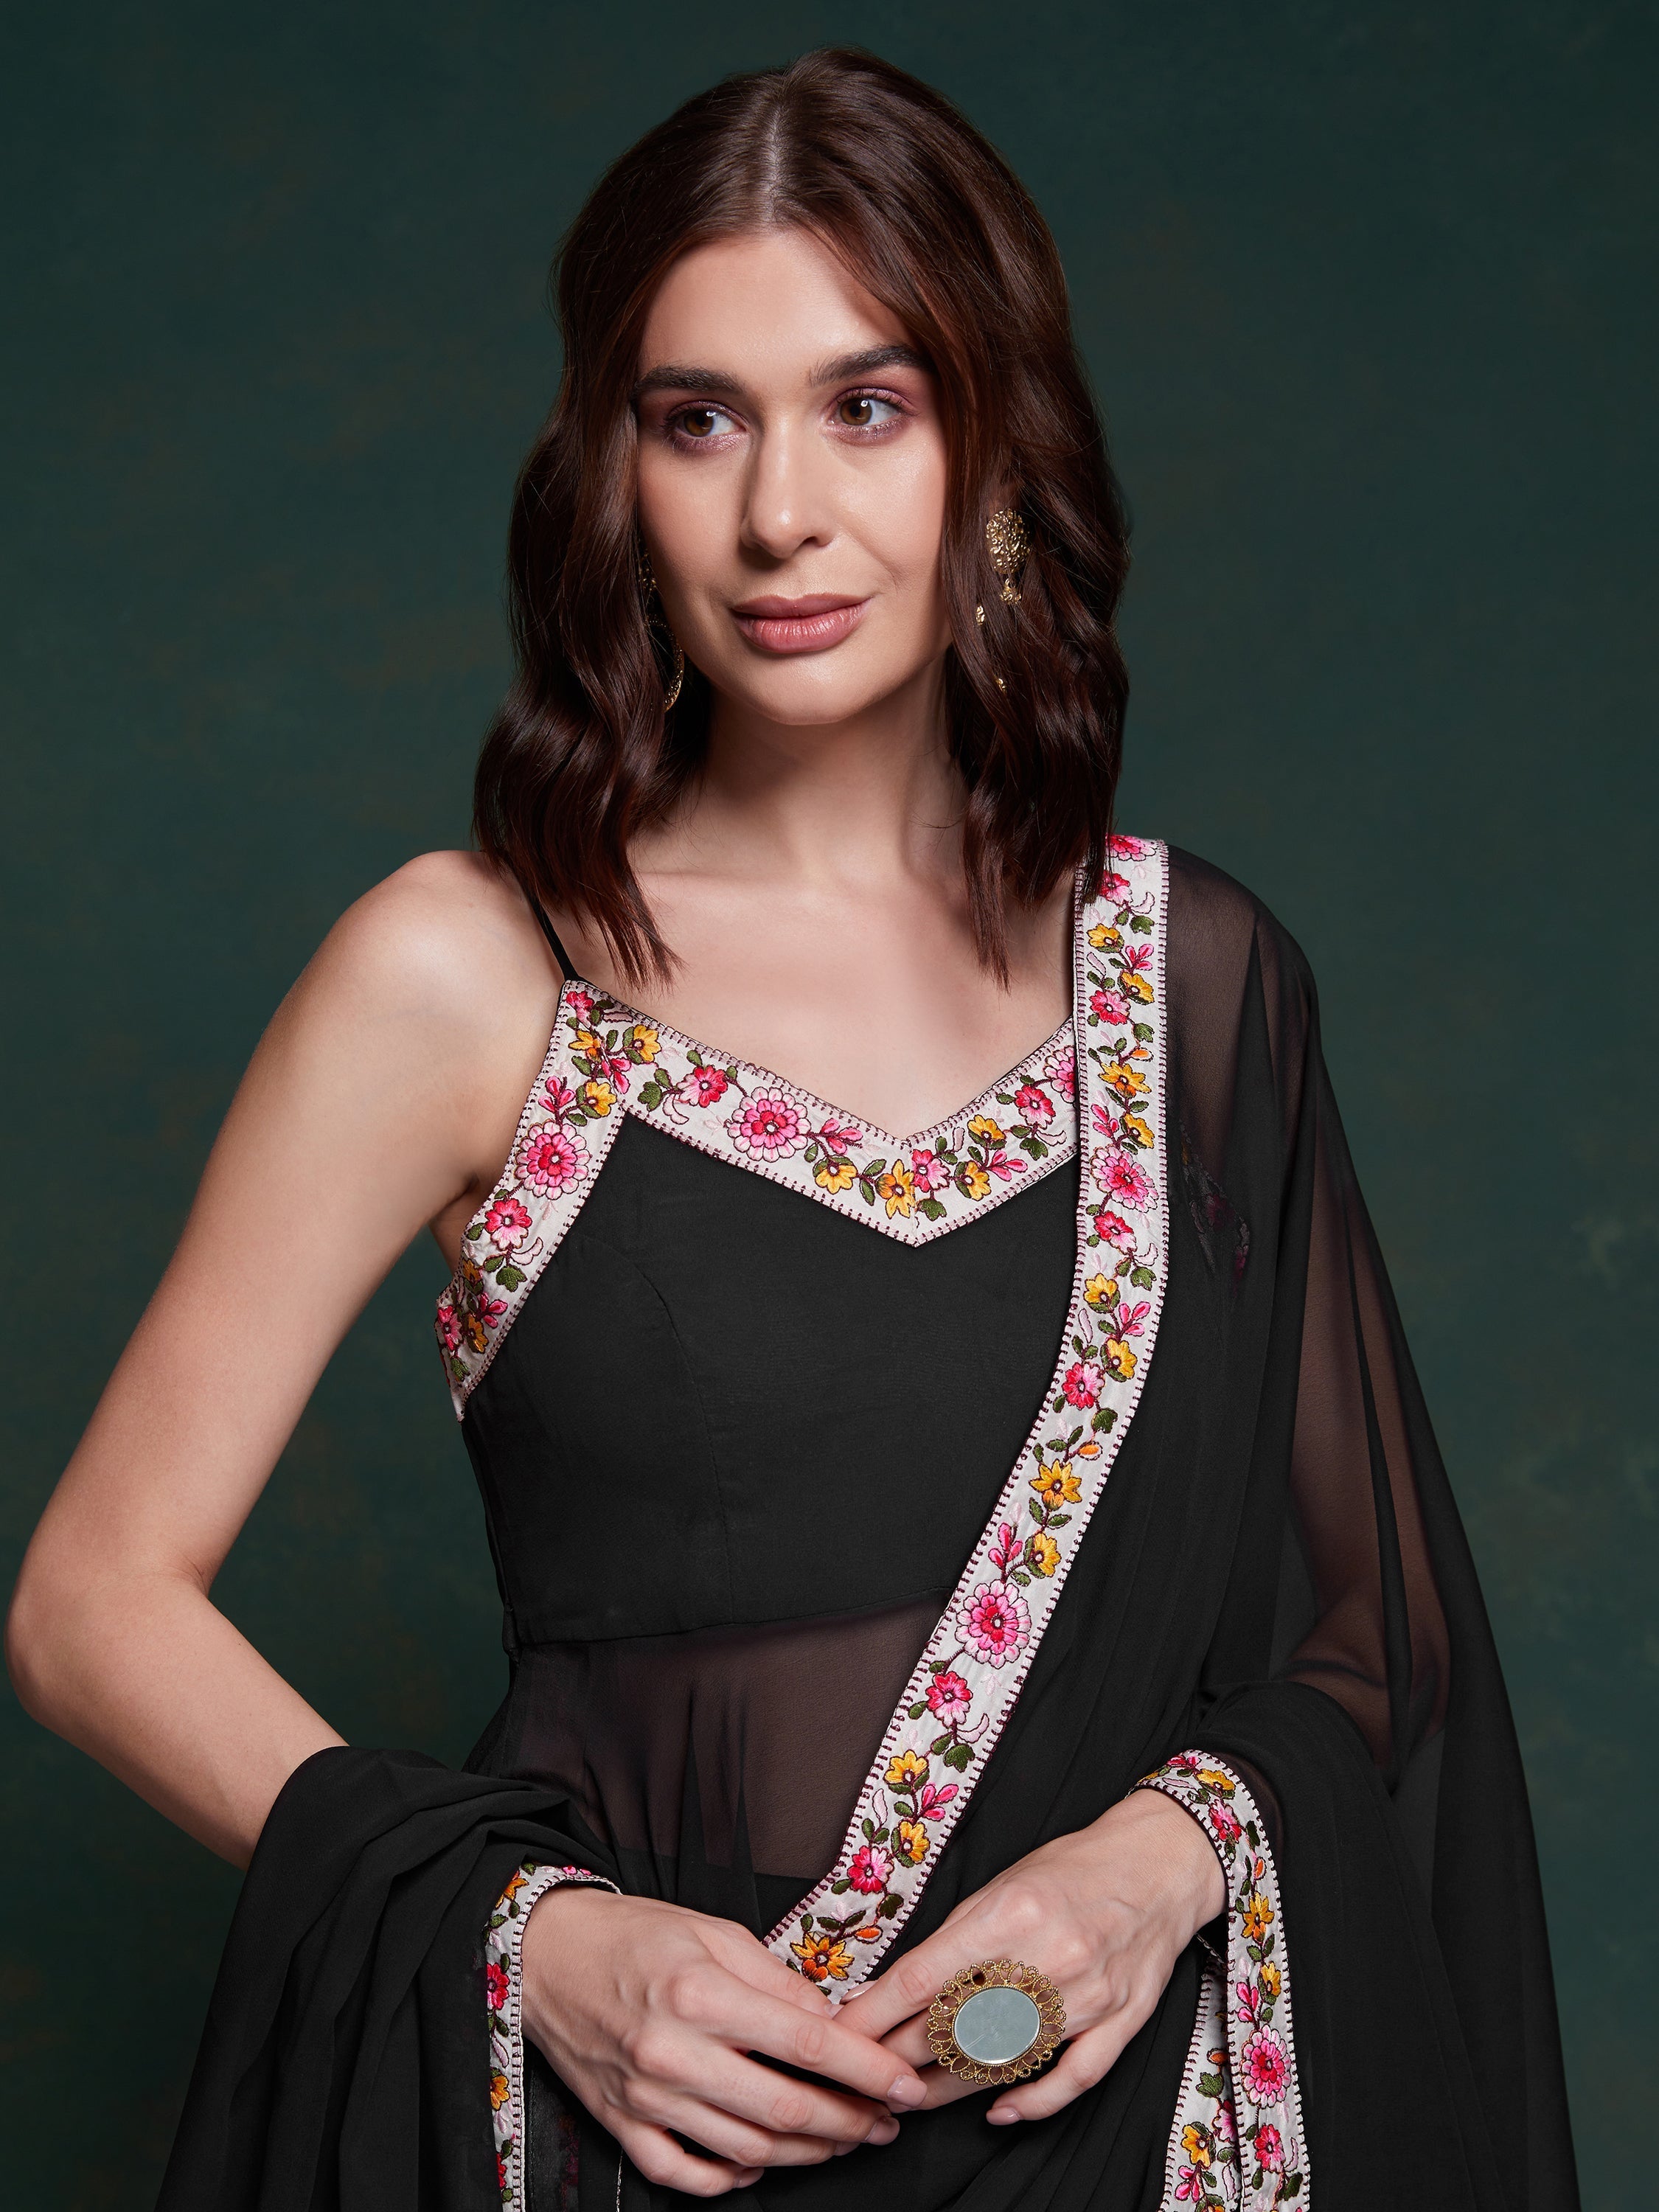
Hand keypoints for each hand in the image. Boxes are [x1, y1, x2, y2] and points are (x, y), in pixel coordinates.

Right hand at [520, 1886, 928, 2196]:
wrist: (547, 1955)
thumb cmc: (634, 1935)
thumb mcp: (713, 1932)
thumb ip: (776, 1979)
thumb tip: (833, 2018)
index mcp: (702, 1993)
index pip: (807, 2041)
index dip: (866, 2070)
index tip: (906, 2084)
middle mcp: (675, 2051)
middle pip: (784, 2108)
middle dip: (849, 2122)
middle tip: (884, 2123)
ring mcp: (646, 2096)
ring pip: (745, 2150)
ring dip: (804, 2154)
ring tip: (839, 2141)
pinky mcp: (622, 2124)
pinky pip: (686, 2174)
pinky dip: (729, 2180)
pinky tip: (758, 2165)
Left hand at [840, 1789, 1223, 2124]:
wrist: (1159, 1864)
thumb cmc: (1074, 1868)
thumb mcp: (1002, 1882)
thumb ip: (954, 1936)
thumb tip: (895, 1985)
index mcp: (1010, 1912)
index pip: (924, 1977)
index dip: (875, 2014)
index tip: (840, 2035)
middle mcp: (1049, 1956)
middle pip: (957, 2025)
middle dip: (900, 2056)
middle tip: (864, 2074)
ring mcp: (1089, 1995)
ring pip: (1004, 2060)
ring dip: (948, 2087)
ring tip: (909, 2098)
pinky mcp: (1121, 2021)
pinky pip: (1072, 2079)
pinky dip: (1032, 2102)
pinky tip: (997, 2112)